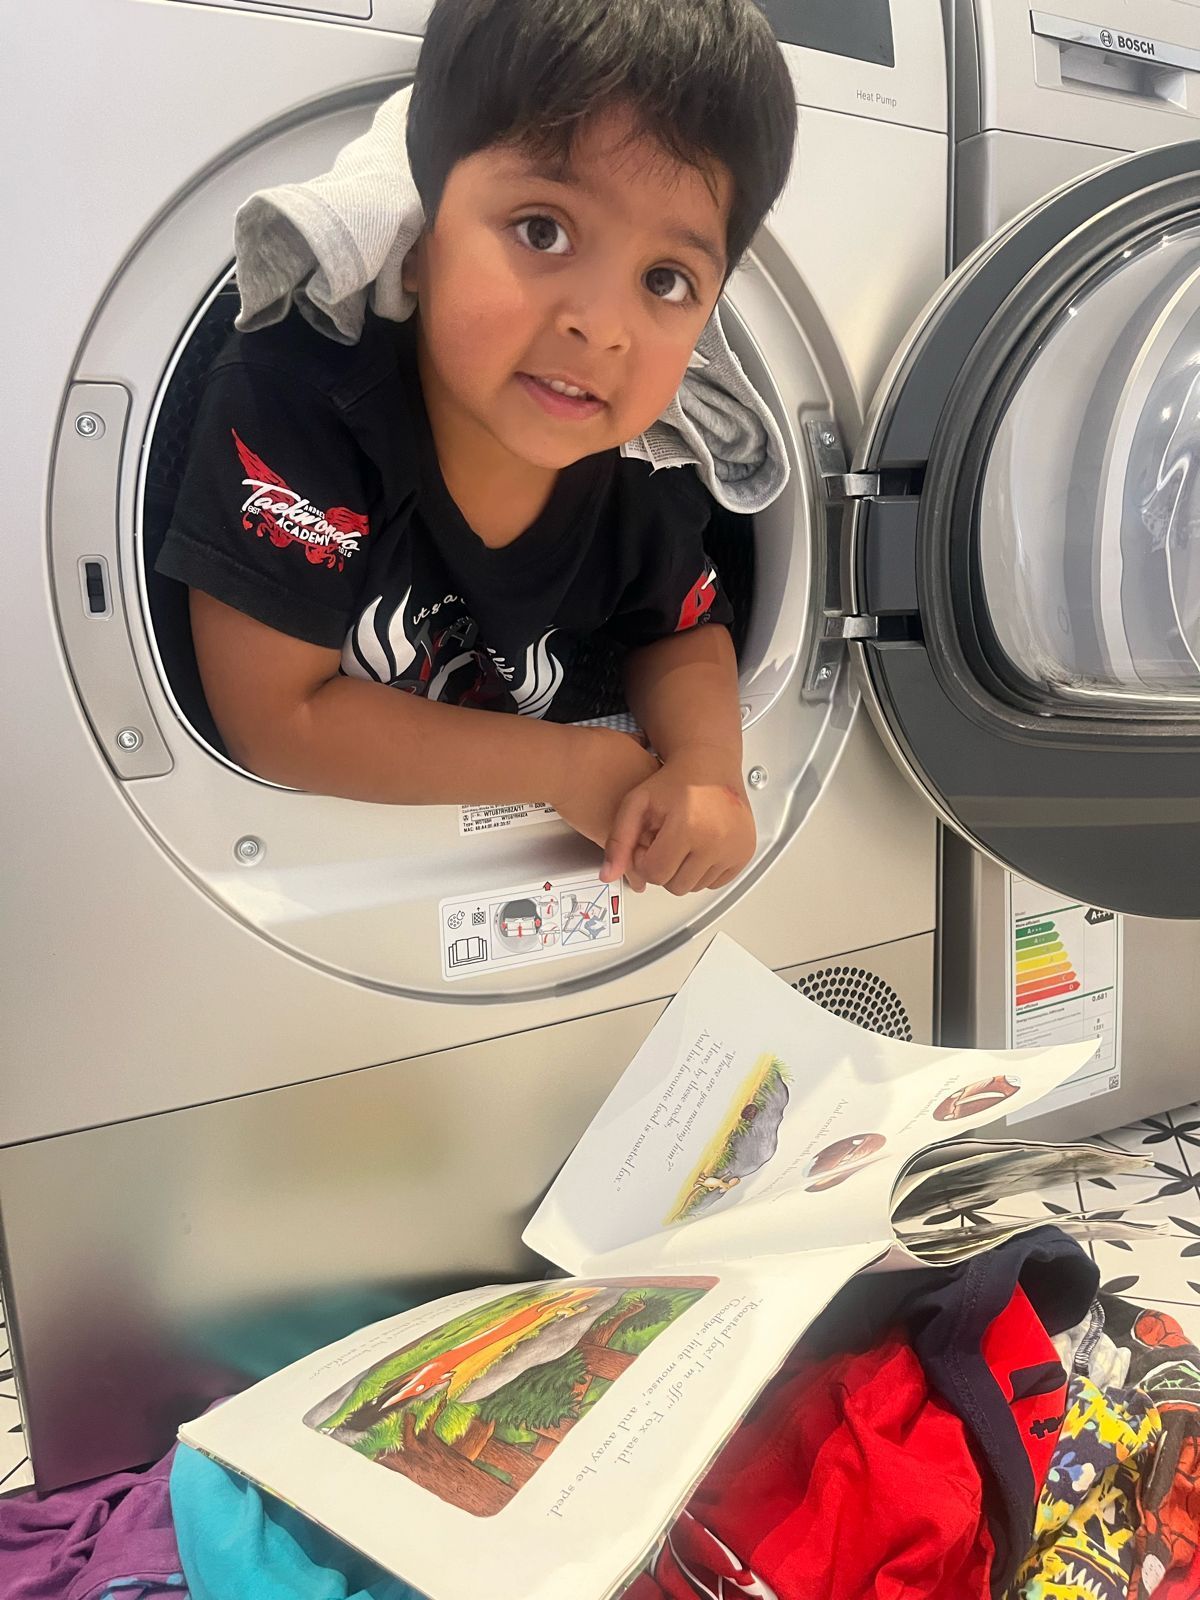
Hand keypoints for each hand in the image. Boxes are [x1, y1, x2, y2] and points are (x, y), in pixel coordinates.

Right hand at [550, 726, 659, 886]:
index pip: (674, 808)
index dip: (672, 818)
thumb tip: (640, 740)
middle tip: (672, 854)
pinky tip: (639, 882)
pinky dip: (635, 874)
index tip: (671, 824)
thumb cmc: (593, 753)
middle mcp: (650, 810)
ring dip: (655, 863)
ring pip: (653, 853)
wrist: (571, 765)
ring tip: (659, 872)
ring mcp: (633, 827)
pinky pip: (630, 865)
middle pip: (668, 834)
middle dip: (670, 845)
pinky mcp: (612, 840)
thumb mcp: (625, 741)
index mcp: (656, 785)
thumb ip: (637, 745)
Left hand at [600, 745, 755, 894]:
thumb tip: (607, 876)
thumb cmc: (674, 782)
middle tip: (665, 841)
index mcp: (689, 827)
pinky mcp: (745, 853)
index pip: (655, 874)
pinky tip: (698, 846)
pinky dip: (704, 870)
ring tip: (682, 841)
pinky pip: (716, 882)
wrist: (709, 765)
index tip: (648, 842)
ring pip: (696, 887)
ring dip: (684, 871)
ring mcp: (735, 848)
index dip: (644, 861)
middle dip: (664, 868)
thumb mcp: (637, 804)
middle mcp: (717, 840)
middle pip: (676, 886)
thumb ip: (619, 840)